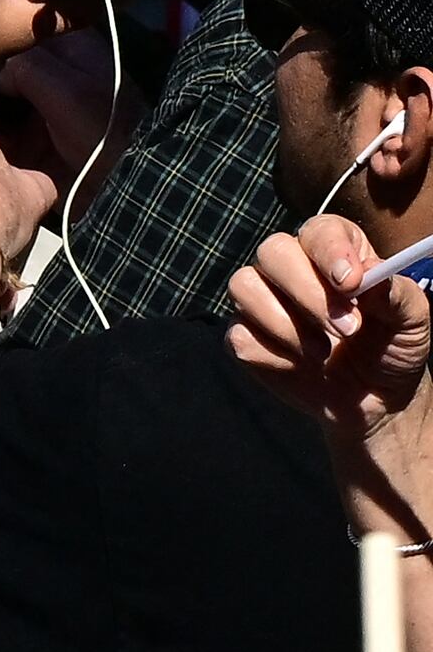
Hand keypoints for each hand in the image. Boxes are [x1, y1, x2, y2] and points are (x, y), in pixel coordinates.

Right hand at [230, 216, 432, 529]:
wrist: (380, 420)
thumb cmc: (402, 365)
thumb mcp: (418, 327)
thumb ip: (399, 294)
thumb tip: (366, 278)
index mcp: (340, 261)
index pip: (319, 231)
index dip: (329, 252)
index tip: (354, 285)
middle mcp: (297, 277)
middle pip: (270, 252)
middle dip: (307, 294)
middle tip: (343, 332)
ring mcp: (267, 312)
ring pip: (243, 289)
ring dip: (287, 325)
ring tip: (324, 356)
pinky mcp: (250, 347)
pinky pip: (237, 338)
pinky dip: (269, 357)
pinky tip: (301, 374)